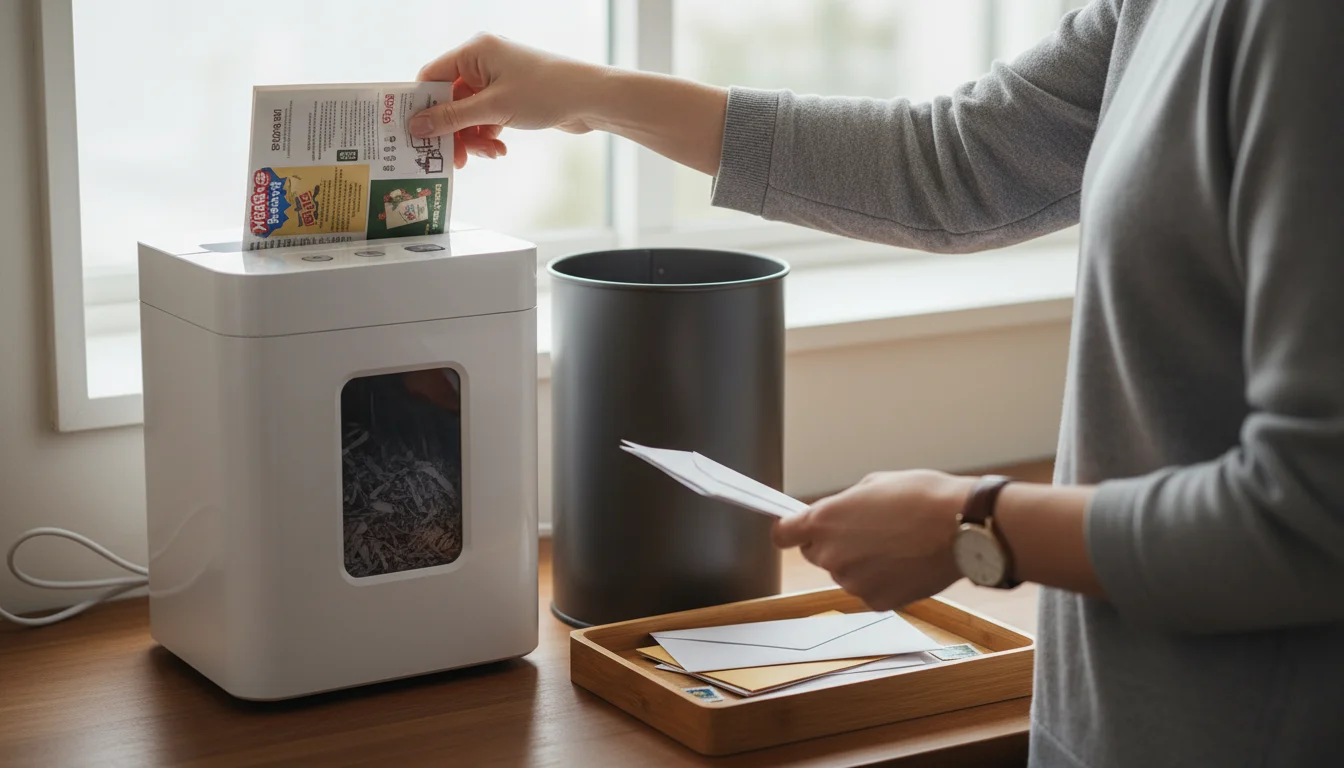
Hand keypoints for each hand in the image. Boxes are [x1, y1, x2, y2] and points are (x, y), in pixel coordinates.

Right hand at [413, 33, 607, 168]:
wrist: (590, 99)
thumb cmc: (546, 92)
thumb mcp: (493, 108)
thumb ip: (452, 118)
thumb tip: (416, 125)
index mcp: (474, 51)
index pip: (431, 76)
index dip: (422, 106)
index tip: (415, 133)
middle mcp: (483, 61)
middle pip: (449, 100)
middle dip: (452, 130)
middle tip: (454, 158)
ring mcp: (497, 79)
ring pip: (468, 114)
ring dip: (473, 137)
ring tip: (488, 152)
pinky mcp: (510, 96)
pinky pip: (486, 117)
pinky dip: (488, 134)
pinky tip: (499, 148)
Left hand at [773, 470, 974, 610]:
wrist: (960, 527)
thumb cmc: (922, 498)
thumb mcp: (873, 485)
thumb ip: (844, 505)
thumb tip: (837, 515)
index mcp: (824, 521)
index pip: (782, 535)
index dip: (790, 531)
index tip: (797, 530)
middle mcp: (831, 555)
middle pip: (815, 555)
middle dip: (833, 544)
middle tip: (867, 532)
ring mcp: (853, 582)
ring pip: (845, 573)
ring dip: (861, 563)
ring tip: (896, 545)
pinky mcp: (876, 601)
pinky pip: (869, 590)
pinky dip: (882, 580)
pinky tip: (905, 563)